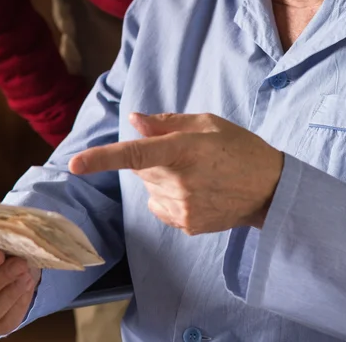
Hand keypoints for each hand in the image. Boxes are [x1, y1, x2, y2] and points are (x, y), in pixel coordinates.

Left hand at [69, 113, 283, 234]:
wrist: (270, 189)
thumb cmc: (238, 147)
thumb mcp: (206, 123)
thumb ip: (166, 123)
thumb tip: (133, 121)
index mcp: (184, 150)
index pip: (135, 154)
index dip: (102, 159)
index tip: (74, 165)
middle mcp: (180, 181)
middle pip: (140, 170)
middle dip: (152, 160)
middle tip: (185, 156)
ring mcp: (183, 207)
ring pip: (149, 189)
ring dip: (161, 179)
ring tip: (196, 175)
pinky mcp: (186, 225)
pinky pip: (159, 206)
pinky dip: (168, 197)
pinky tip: (196, 192)